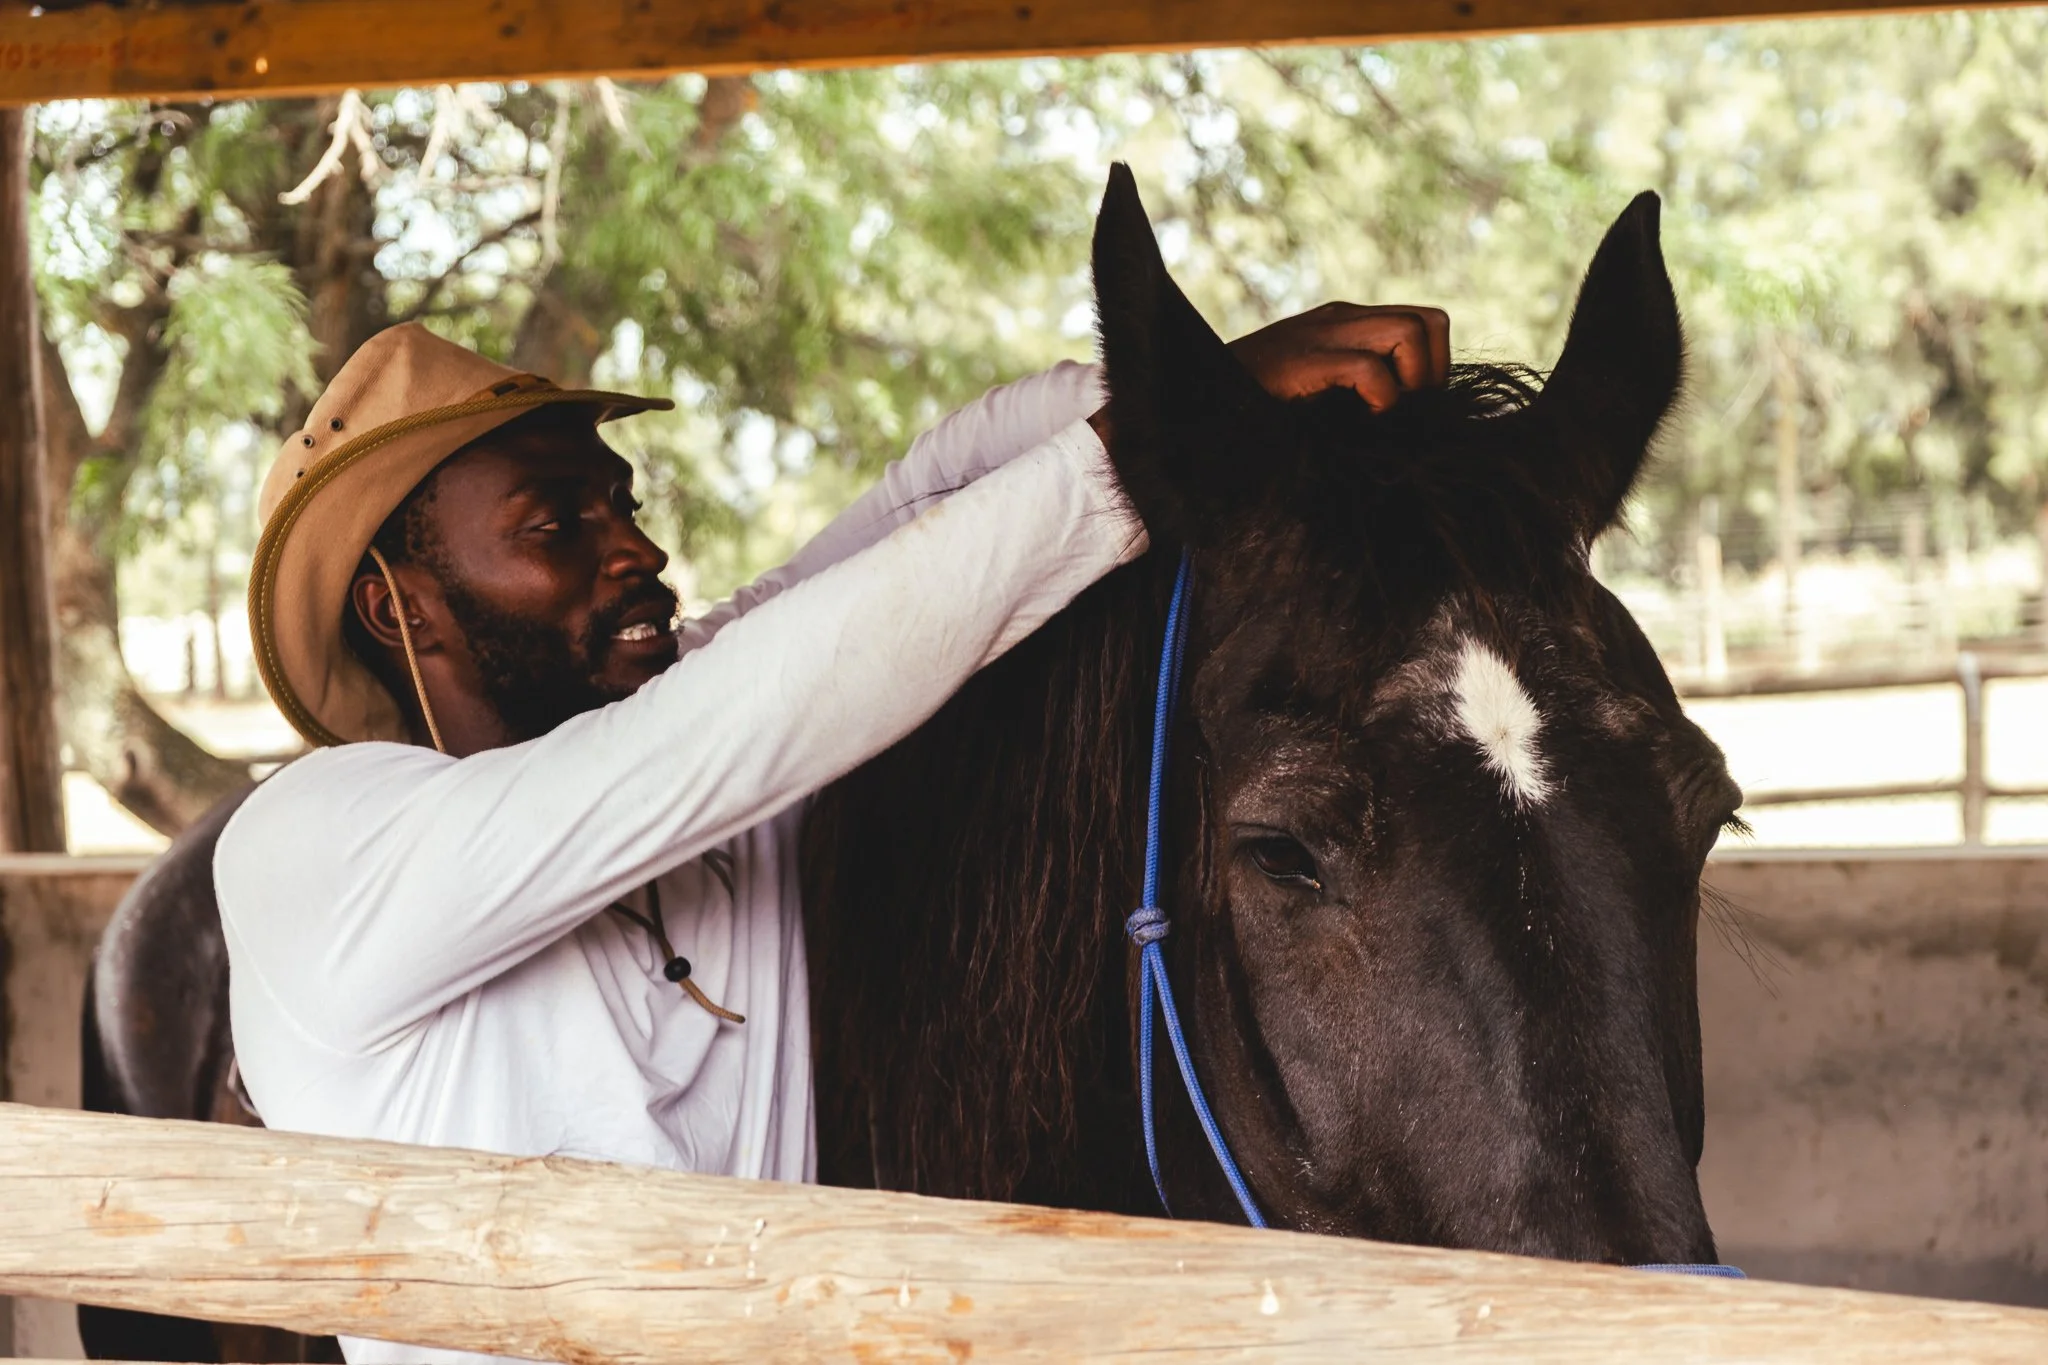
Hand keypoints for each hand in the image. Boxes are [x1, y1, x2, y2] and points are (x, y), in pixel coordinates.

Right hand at [1228, 302, 1450, 409]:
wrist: (1196, 406)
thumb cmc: (1259, 411)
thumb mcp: (1320, 392)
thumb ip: (1356, 386)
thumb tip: (1410, 413)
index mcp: (1344, 323)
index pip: (1425, 322)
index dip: (1433, 366)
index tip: (1410, 407)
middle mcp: (1339, 318)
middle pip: (1429, 321)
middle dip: (1432, 373)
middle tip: (1405, 411)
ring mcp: (1320, 334)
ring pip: (1410, 331)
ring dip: (1411, 382)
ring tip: (1381, 413)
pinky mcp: (1302, 361)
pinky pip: (1371, 369)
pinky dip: (1379, 400)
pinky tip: (1357, 421)